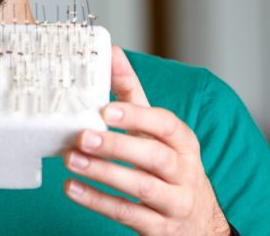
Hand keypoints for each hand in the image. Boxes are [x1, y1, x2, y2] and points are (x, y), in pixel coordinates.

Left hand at [63, 46, 229, 235]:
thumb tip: (111, 51)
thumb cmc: (168, 165)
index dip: (137, 117)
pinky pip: (128, 215)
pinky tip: (72, 188)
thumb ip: (132, 93)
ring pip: (140, 188)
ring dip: (103, 174)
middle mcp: (183, 171)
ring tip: (71, 160)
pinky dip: (98, 202)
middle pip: (154, 157)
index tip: (106, 110)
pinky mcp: (159, 228)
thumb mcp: (156, 130)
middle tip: (82, 136)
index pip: (166, 125)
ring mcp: (174, 202)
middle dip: (117, 146)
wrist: (198, 223)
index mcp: (183, 142)